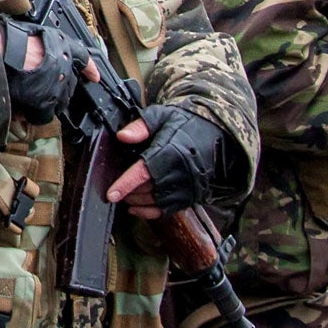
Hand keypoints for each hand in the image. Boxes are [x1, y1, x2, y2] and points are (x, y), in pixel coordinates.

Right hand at [0, 17, 96, 122]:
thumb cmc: (8, 37)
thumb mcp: (30, 31)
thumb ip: (41, 43)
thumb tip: (38, 51)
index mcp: (62, 47)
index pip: (82, 58)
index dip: (90, 68)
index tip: (95, 76)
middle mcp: (64, 68)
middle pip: (69, 85)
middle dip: (60, 87)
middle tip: (44, 85)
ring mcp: (56, 87)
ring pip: (59, 101)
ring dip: (49, 101)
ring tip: (33, 98)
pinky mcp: (43, 103)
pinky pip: (44, 114)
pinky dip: (35, 113)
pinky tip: (25, 109)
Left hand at [103, 105, 222, 217]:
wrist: (216, 135)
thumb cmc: (185, 124)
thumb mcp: (162, 115)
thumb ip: (141, 126)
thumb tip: (122, 136)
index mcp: (171, 151)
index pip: (145, 171)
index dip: (127, 184)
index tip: (111, 194)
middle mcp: (180, 172)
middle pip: (148, 189)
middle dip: (128, 191)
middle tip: (115, 186)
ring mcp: (187, 186)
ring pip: (156, 202)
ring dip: (136, 201)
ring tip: (124, 194)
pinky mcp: (190, 196)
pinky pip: (167, 210)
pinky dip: (148, 212)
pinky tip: (135, 208)